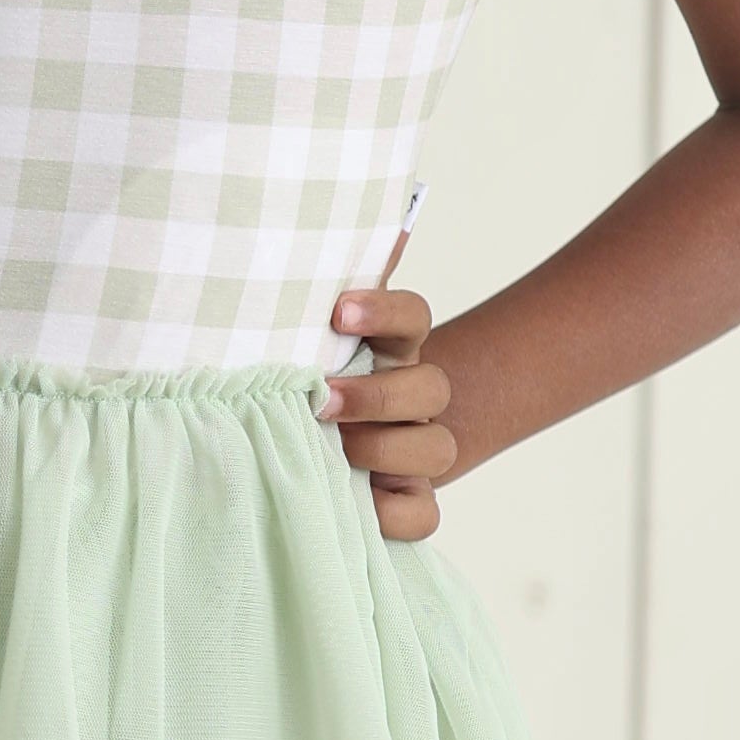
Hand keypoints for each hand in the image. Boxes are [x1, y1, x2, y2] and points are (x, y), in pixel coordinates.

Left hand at [314, 275, 454, 542]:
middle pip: (432, 387)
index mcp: (390, 349)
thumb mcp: (304, 338)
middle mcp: (412, 398)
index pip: (412, 316)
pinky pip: (423, 514)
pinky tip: (356, 502)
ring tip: (332, 448)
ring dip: (383, 447)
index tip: (337, 312)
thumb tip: (367, 224)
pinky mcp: (410, 502)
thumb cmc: (306, 384)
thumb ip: (318, 284)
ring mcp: (416, 452)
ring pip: (436, 448)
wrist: (321, 450)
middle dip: (378, 394)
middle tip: (322, 398)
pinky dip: (392, 512)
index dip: (383, 311)